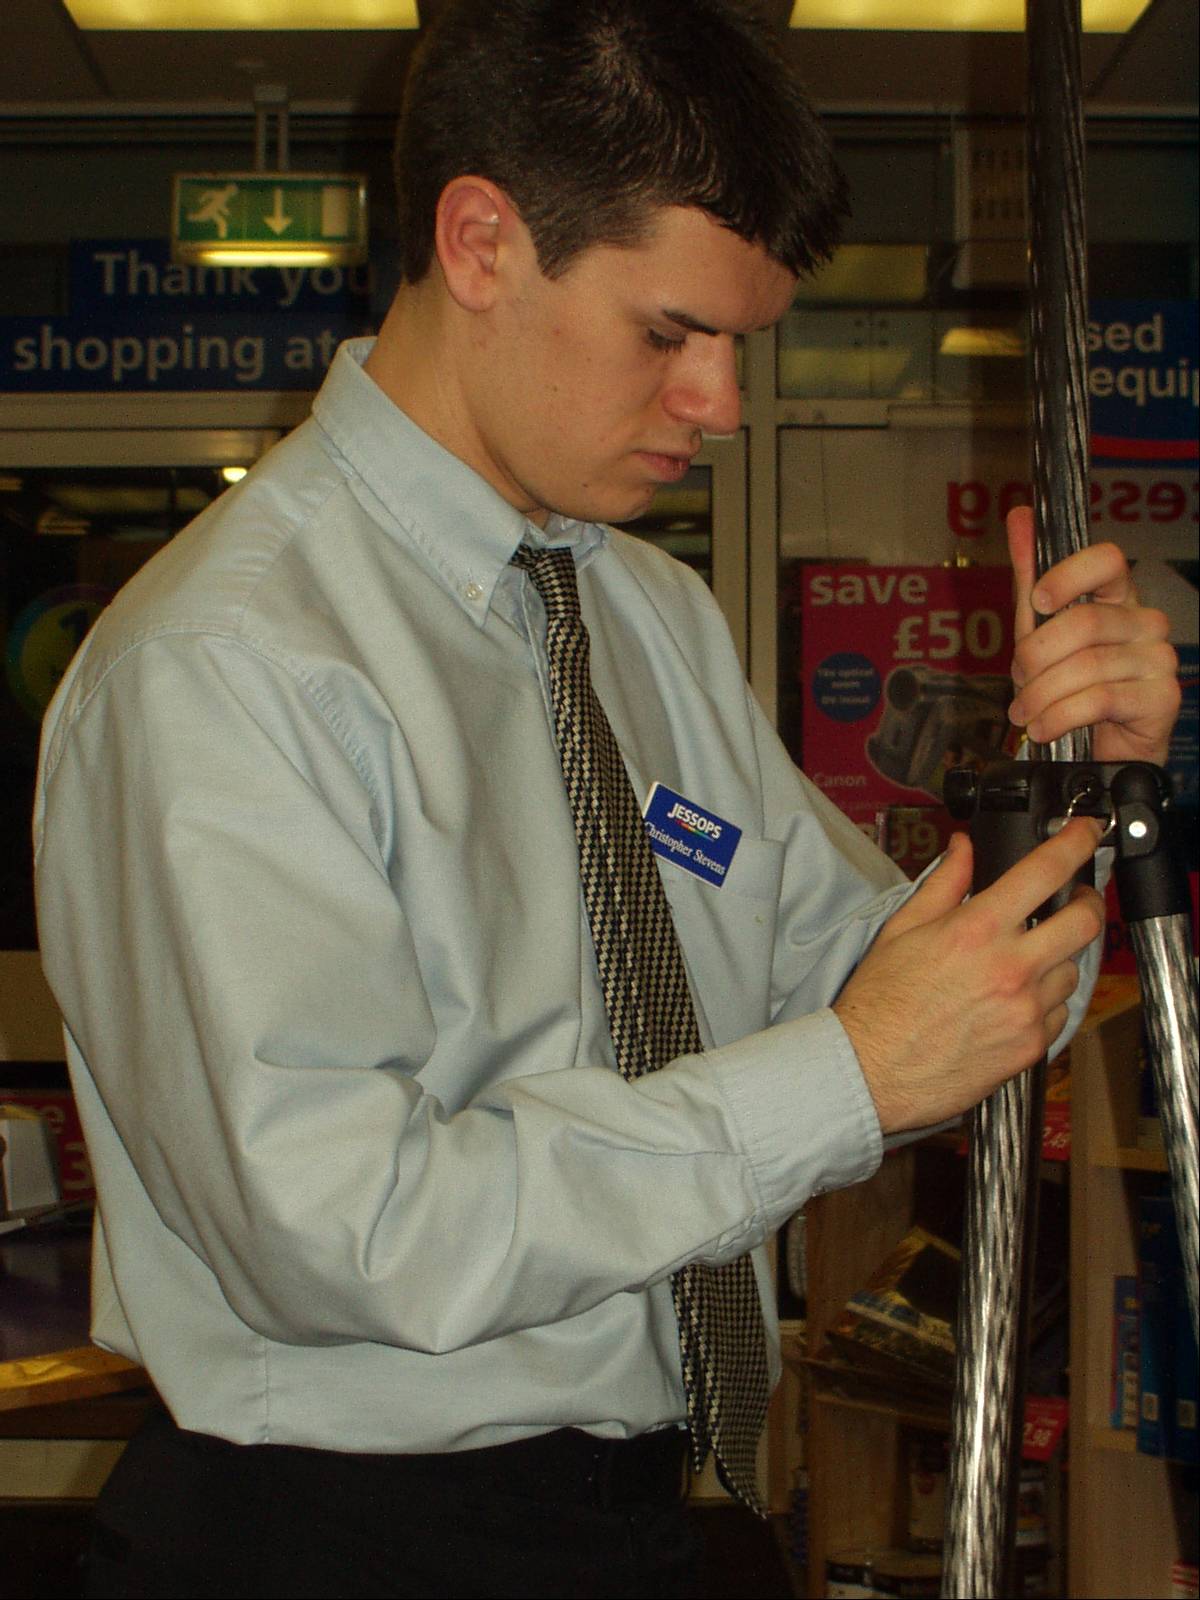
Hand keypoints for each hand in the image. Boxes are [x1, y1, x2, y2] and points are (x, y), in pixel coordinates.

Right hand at [834, 819, 1104, 1133]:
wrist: (870, 1070)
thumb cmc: (880, 1001)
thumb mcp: (903, 928)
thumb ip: (944, 883)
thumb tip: (963, 847)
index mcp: (977, 929)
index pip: (1045, 872)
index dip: (1076, 843)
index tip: (1086, 833)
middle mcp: (1011, 967)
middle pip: (1086, 921)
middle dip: (1089, 902)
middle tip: (1076, 900)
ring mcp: (1026, 1010)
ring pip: (1072, 969)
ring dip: (1057, 958)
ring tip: (1023, 963)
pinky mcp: (1031, 1046)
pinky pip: (1059, 1012)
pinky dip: (1045, 1001)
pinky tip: (1012, 1001)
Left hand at [1006, 505, 1179, 764]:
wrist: (1102, 750)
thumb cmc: (1072, 685)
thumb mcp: (1040, 630)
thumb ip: (1031, 576)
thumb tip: (1020, 516)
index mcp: (1118, 597)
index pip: (1107, 559)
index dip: (1068, 574)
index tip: (1038, 601)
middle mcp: (1146, 621)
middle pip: (1084, 622)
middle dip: (1036, 656)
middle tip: (1018, 681)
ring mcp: (1160, 658)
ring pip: (1087, 666)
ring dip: (1041, 694)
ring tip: (1024, 713)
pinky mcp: (1163, 697)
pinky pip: (1100, 699)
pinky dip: (1058, 716)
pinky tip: (1042, 728)